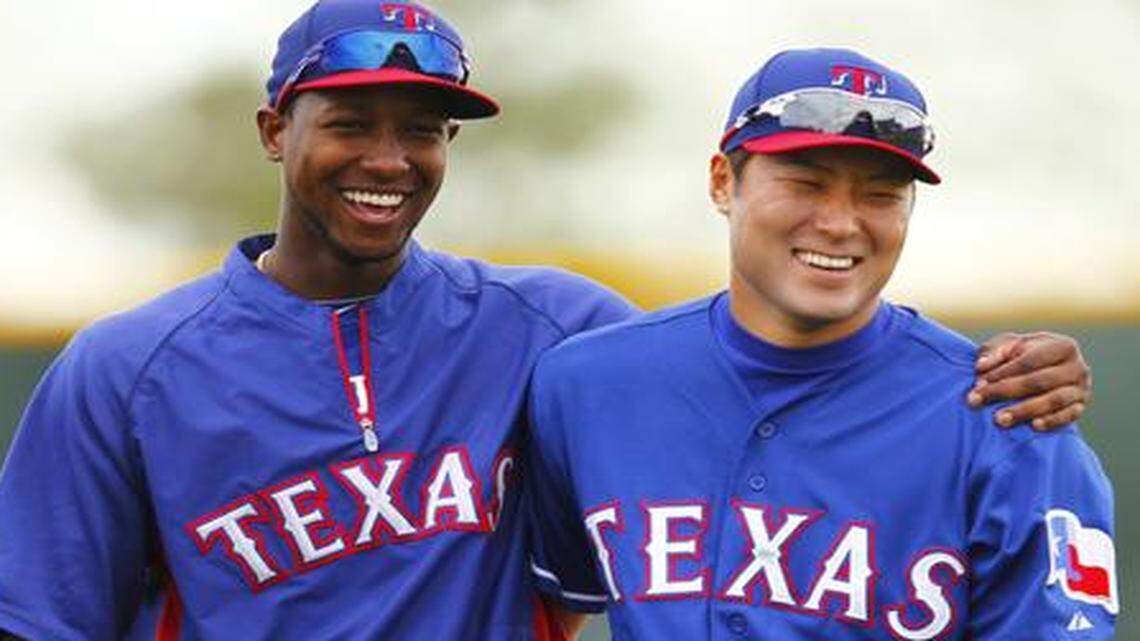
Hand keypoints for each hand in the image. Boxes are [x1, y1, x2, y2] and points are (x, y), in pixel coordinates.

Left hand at [967, 332, 1090, 430]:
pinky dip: (1052, 421)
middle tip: (977, 401)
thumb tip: (981, 365)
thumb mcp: (1010, 345)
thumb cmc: (1026, 355)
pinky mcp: (1080, 408)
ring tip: (999, 419)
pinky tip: (1033, 426)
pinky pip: (1068, 417)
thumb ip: (994, 351)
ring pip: (1054, 400)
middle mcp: (1077, 367)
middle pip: (1040, 381)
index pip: (1029, 360)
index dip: (1003, 372)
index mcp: (1062, 346)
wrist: (1050, 370)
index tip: (978, 382)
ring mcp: (1081, 389)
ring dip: (1025, 410)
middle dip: (1005, 391)